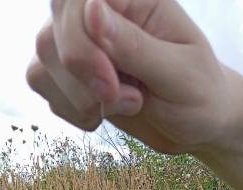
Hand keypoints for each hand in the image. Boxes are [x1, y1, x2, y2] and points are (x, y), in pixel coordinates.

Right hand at [26, 0, 234, 154]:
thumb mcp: (179, 74)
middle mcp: (101, 11)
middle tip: (132, 101)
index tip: (111, 83)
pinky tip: (104, 114)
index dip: (81, 40)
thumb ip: (135, 45)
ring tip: (129, 105)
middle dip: (82, 77)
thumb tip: (92, 9)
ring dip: (80, 98)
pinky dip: (71, 110)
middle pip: (52, 30)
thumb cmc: (199, 95)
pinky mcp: (70, 71)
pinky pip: (43, 83)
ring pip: (43, 58)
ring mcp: (81, 40)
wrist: (198, 124)